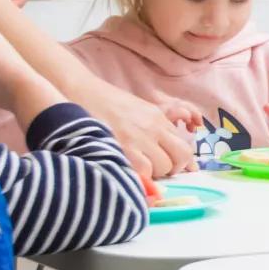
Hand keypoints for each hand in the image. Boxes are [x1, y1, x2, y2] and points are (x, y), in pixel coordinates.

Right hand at [75, 75, 201, 178]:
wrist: (84, 93)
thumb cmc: (107, 104)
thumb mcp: (138, 111)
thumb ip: (153, 128)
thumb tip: (164, 151)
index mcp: (159, 118)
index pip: (184, 145)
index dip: (181, 161)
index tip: (172, 168)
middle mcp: (154, 127)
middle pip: (182, 155)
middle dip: (174, 168)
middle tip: (159, 172)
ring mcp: (140, 137)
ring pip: (164, 166)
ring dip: (154, 173)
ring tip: (139, 170)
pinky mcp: (124, 147)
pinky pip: (145, 171)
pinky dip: (140, 176)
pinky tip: (129, 170)